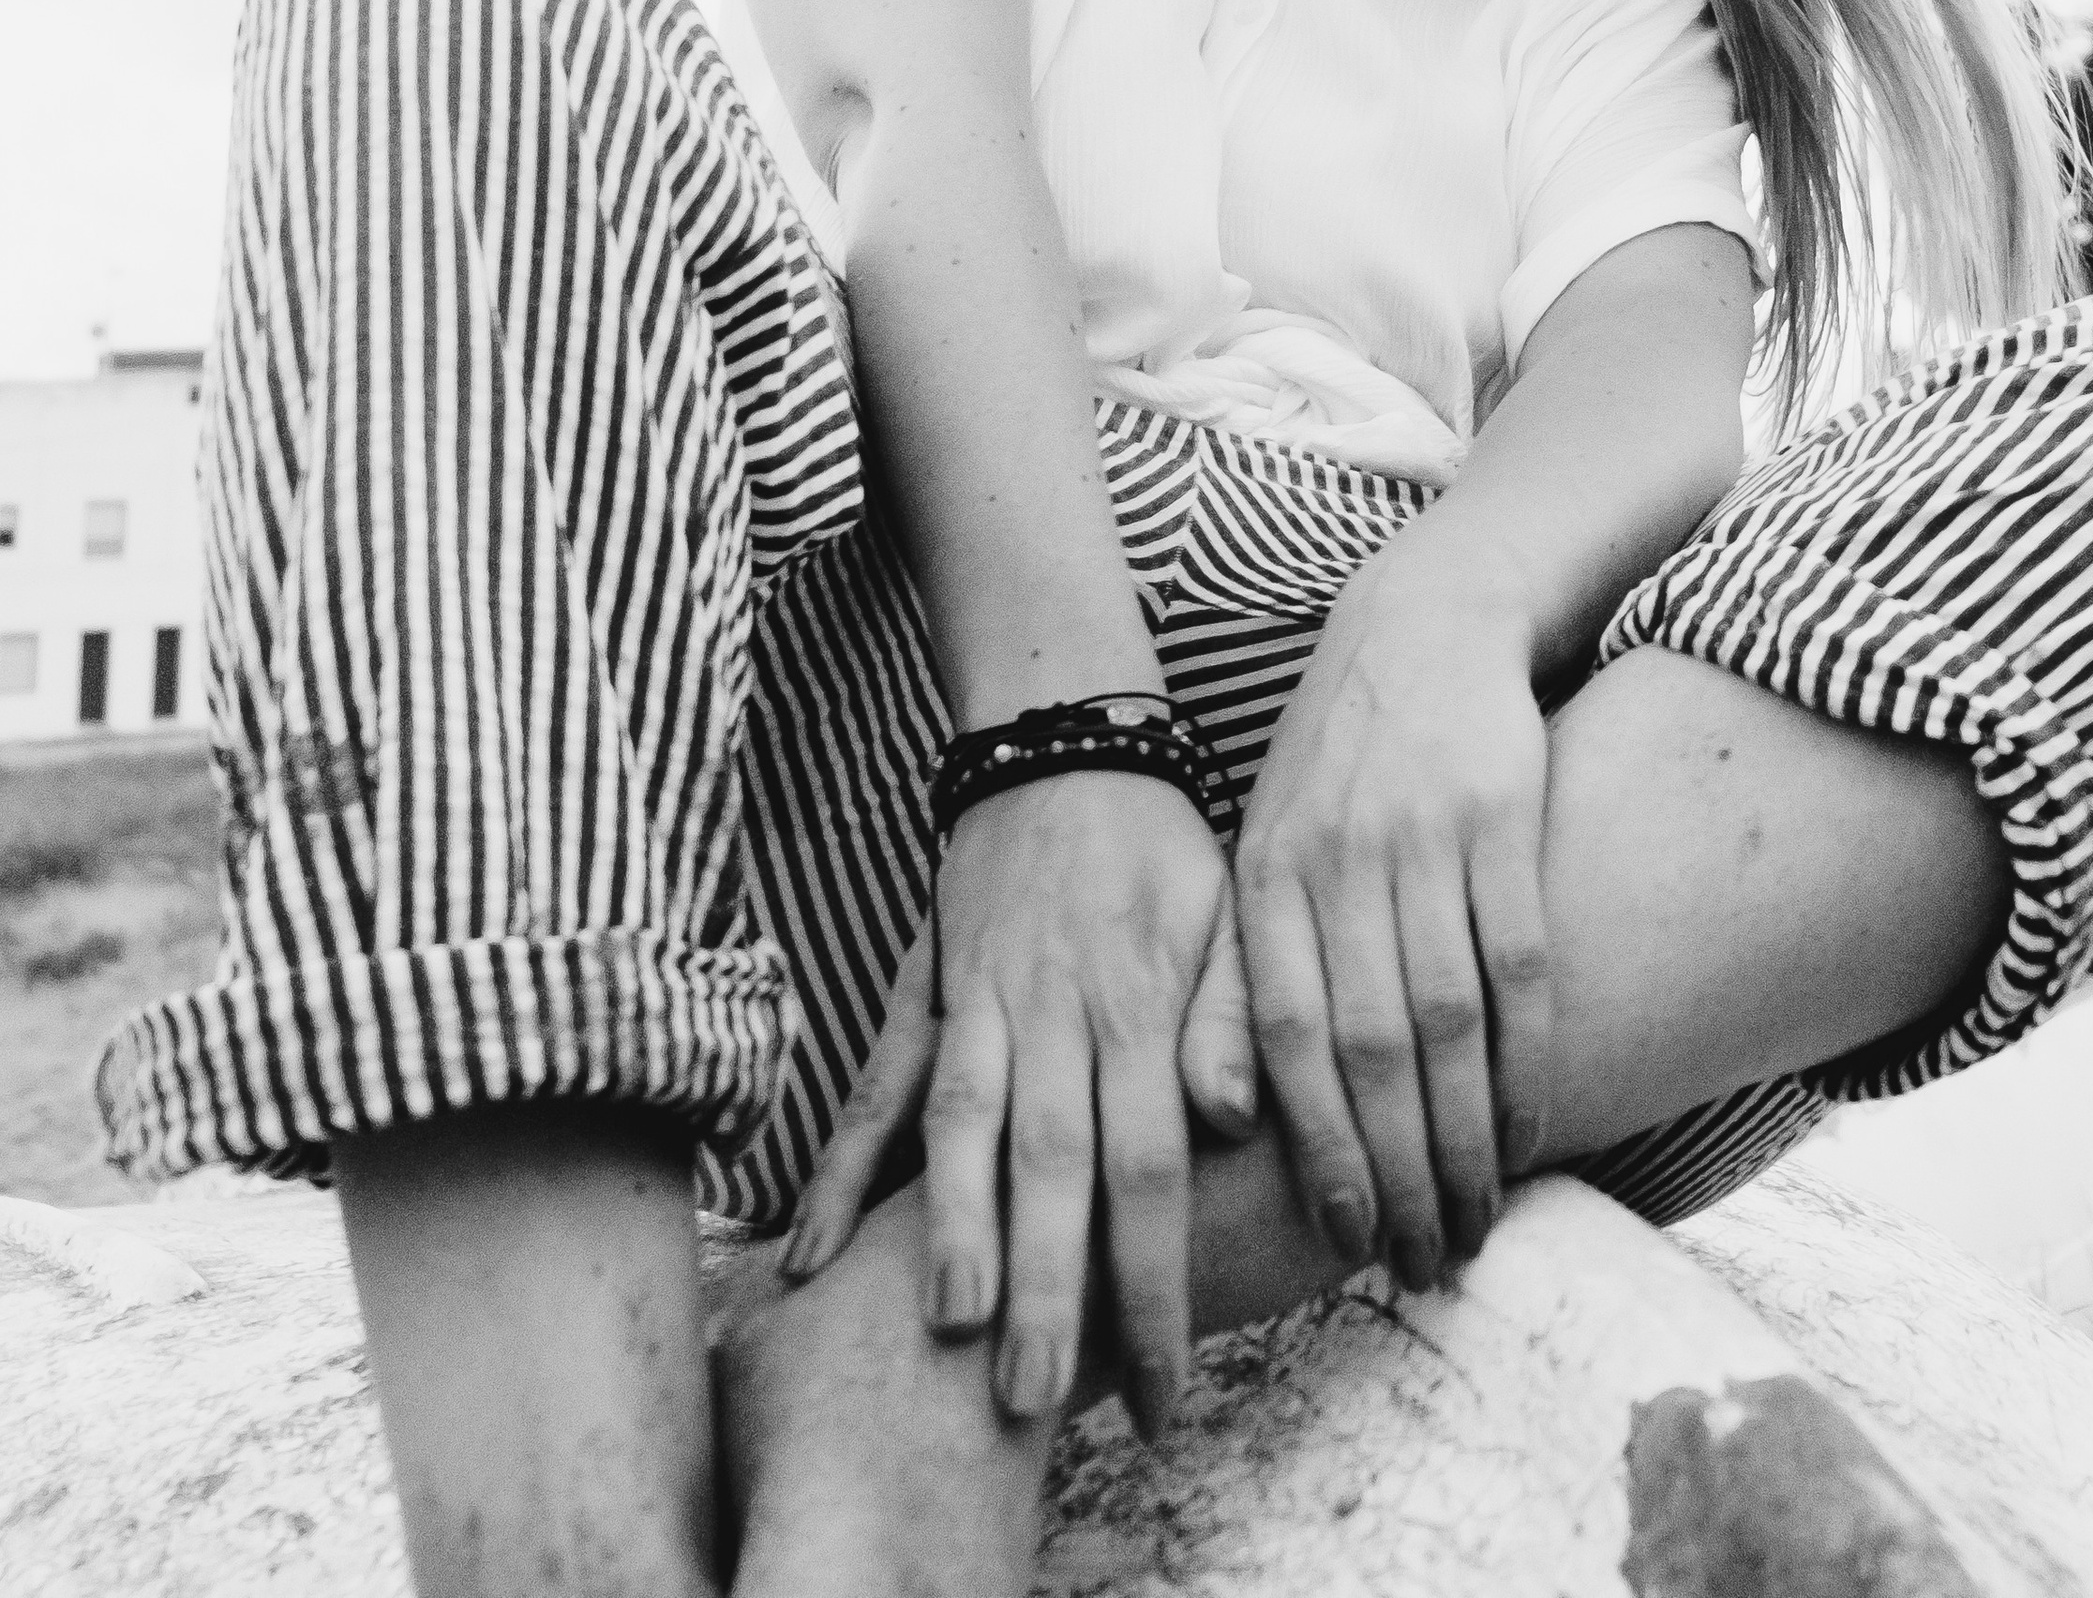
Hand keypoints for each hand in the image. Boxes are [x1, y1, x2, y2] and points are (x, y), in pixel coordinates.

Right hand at [779, 774, 1256, 1434]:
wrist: (1064, 741)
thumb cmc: (1163, 851)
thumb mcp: (1231, 913)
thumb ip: (1234, 1018)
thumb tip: (1233, 1120)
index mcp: (1139, 1008)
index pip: (1151, 1164)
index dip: (1154, 1280)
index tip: (1164, 1386)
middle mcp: (1054, 1014)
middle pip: (1050, 1163)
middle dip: (1044, 1286)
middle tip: (1035, 1398)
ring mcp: (977, 1006)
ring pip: (959, 1126)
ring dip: (947, 1228)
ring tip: (942, 1329)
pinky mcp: (921, 997)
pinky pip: (876, 1086)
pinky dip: (840, 1167)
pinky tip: (812, 1253)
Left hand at [1235, 555, 1551, 1289]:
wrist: (1424, 623)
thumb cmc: (1337, 769)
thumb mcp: (1263, 855)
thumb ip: (1241, 980)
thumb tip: (1219, 1120)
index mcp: (1266, 878)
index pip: (1286, 1039)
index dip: (1318, 1148)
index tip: (1345, 1238)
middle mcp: (1338, 861)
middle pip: (1369, 1049)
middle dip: (1399, 1171)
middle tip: (1425, 1260)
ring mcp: (1422, 837)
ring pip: (1447, 1022)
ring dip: (1466, 1138)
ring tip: (1477, 1219)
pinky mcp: (1502, 816)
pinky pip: (1518, 964)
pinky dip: (1526, 1059)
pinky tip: (1528, 1130)